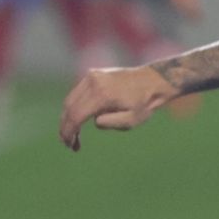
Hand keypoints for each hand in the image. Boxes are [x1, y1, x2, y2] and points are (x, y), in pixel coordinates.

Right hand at [59, 64, 178, 149]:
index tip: (68, 144)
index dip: (69, 131)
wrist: (152, 80)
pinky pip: (77, 93)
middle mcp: (93, 81)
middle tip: (69, 144)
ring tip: (75, 135)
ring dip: (69, 117)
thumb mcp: (132, 120)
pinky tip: (80, 121)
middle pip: (69, 107)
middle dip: (66, 127)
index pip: (76, 115)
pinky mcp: (92, 74)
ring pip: (70, 99)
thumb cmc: (144, 103)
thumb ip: (112, 123)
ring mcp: (91, 75)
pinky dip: (75, 107)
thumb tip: (95, 121)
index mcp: (102, 94)